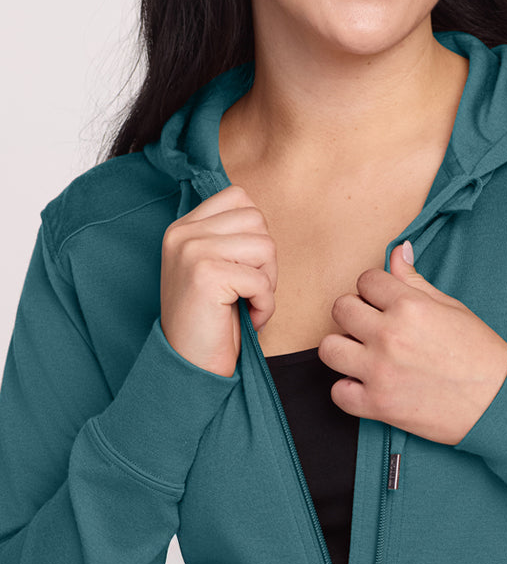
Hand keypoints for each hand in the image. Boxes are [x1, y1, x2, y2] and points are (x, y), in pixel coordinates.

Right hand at [160, 185, 276, 376]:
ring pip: (265, 246)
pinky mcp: (206, 275)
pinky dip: (265, 305)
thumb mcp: (213, 266)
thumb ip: (228, 235)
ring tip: (247, 302)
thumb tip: (257, 212)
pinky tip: (247, 318)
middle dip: (265, 258)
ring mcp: (192, 251)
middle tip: (248, 289)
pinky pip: (261, 280)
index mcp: (183, 227)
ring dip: (267, 282)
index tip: (241, 266)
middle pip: (257, 219)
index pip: (239, 197)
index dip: (254, 233)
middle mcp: (182, 233)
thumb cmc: (211, 320)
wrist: (188, 366)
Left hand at [318, 242, 506, 443]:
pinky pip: (338, 393)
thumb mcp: (449, 306)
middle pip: (340, 309)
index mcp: (409, 306)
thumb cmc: (480, 353)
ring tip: (362, 353)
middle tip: (370, 325)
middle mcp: (389, 335)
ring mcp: (380, 371)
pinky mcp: (378, 405)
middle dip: (354, 313)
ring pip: (329, 349)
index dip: (373, 289)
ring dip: (343, 349)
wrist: (500, 401)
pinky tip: (366, 384)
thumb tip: (398, 251)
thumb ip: (414, 280)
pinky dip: (348, 390)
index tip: (382, 300)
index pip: (365, 280)